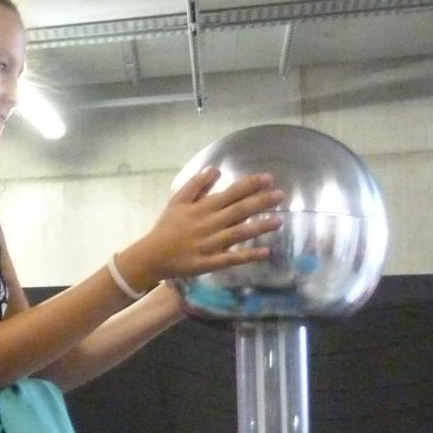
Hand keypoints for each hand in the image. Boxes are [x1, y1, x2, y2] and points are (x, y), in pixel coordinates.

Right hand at [121, 166, 284, 285]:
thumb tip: (215, 169)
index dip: (249, 185)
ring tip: (279, 220)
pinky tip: (265, 252)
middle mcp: (209, 224)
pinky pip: (232, 258)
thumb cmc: (167, 227)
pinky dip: (248, 256)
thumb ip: (196, 185)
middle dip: (260, 202)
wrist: (152, 256)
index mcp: (202, 208)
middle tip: (281, 195)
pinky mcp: (210, 262)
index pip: (230, 193)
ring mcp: (210, 244)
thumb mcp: (177, 201)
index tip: (268, 178)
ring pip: (238, 233)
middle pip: (238, 211)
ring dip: (259, 227)